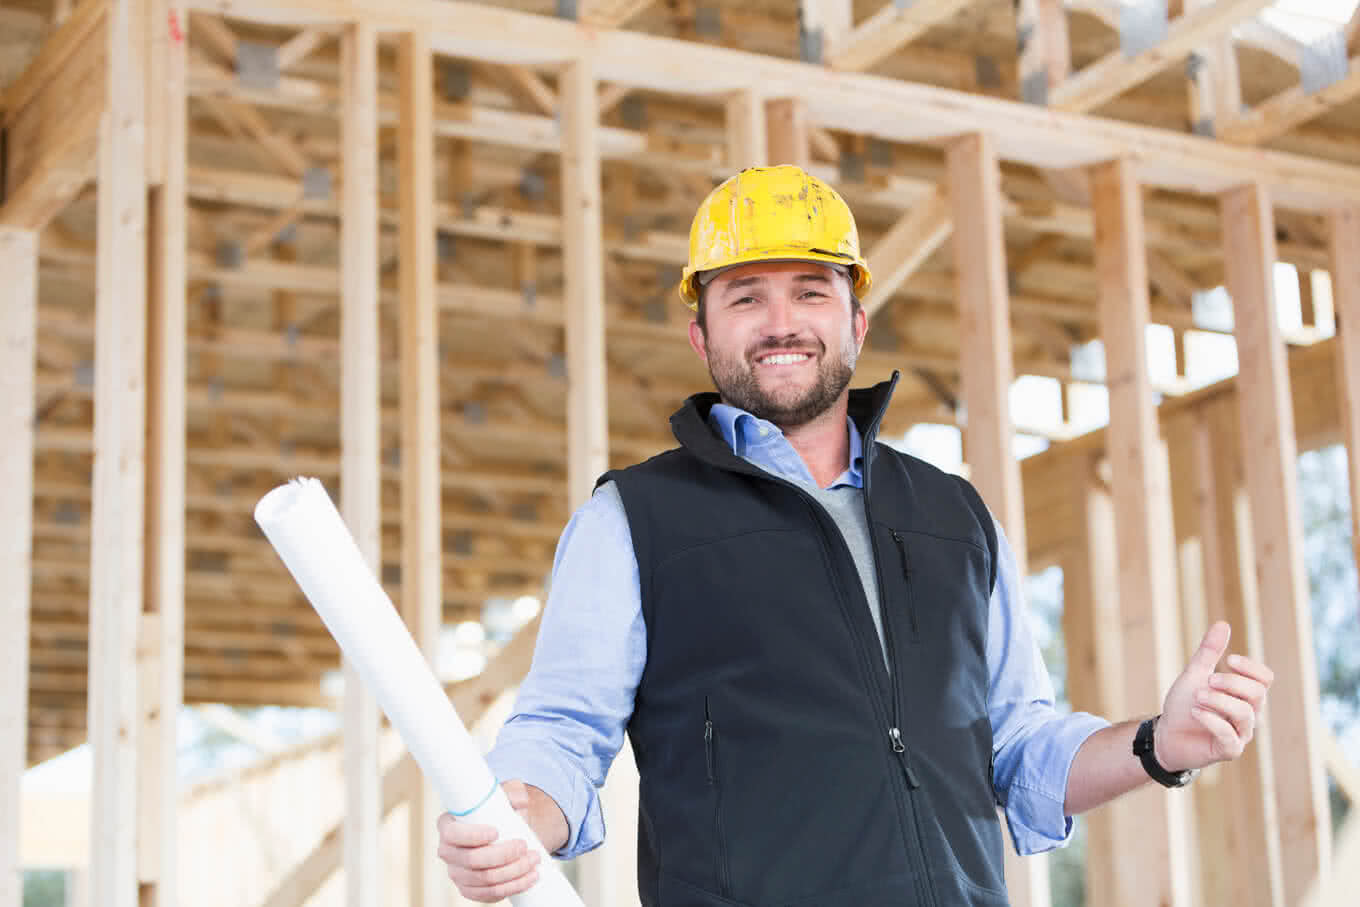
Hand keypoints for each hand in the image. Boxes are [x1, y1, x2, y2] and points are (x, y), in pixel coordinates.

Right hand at [436, 780, 566, 902]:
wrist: (505, 832)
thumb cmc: (500, 811)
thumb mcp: (506, 795)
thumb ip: (513, 792)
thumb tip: (521, 801)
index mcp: (448, 825)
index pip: (452, 834)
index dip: (472, 836)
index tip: (496, 832)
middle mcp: (448, 852)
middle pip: (471, 860)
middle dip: (502, 855)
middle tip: (524, 846)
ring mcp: (457, 873)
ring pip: (485, 880)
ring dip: (513, 872)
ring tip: (534, 860)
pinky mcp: (470, 890)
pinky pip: (489, 894)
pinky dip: (512, 887)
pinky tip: (529, 878)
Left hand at [1155, 621, 1273, 771]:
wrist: (1165, 734)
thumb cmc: (1183, 704)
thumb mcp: (1194, 675)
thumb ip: (1209, 653)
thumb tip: (1223, 624)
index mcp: (1244, 695)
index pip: (1265, 679)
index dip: (1252, 668)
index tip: (1230, 660)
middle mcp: (1248, 714)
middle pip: (1257, 694)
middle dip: (1233, 683)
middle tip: (1209, 680)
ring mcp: (1241, 734)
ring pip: (1245, 714)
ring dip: (1219, 701)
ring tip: (1197, 696)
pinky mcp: (1229, 751)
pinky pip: (1231, 736)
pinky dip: (1212, 721)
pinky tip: (1195, 712)